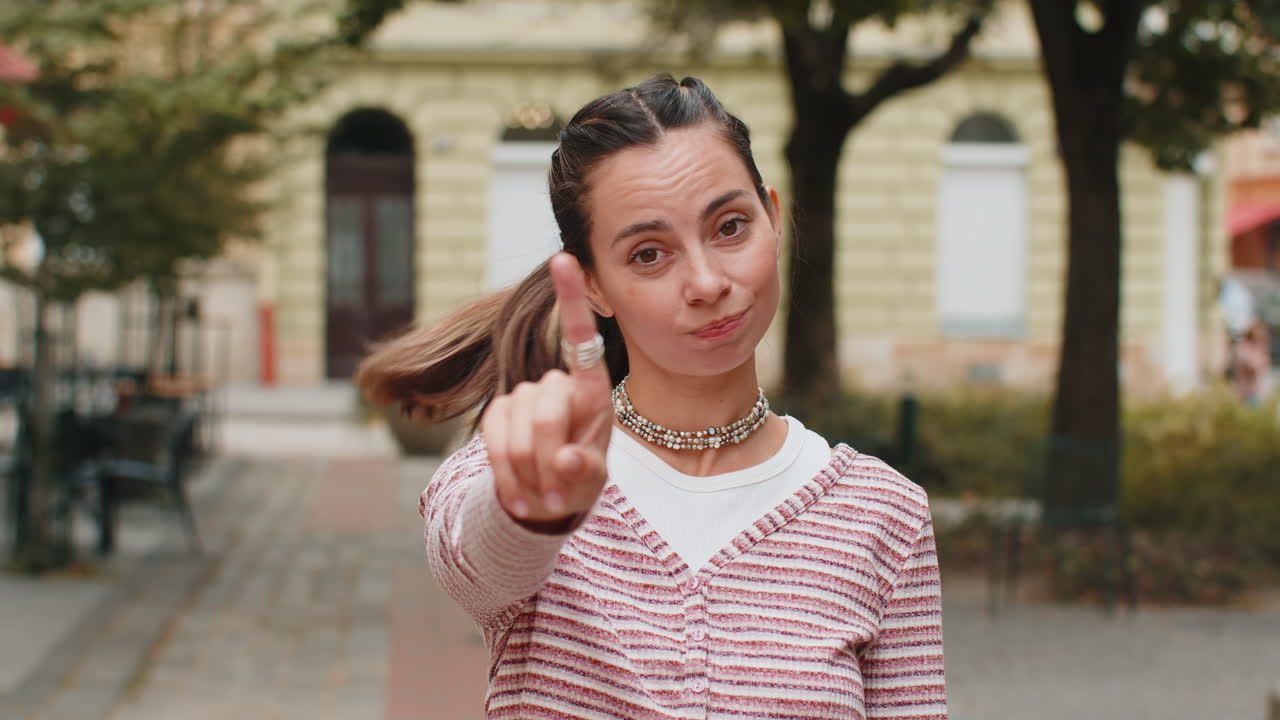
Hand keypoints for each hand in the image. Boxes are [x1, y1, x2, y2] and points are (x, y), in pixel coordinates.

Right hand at [482, 253, 613, 526]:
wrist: (544, 500)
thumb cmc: (578, 481)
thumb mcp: (591, 482)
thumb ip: (585, 471)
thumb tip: (566, 460)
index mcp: (591, 392)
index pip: (582, 339)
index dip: (572, 299)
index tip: (563, 257)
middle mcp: (556, 385)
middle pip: (547, 414)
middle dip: (551, 462)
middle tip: (560, 496)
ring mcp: (522, 396)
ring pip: (518, 435)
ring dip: (531, 475)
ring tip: (546, 497)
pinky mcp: (496, 414)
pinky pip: (494, 444)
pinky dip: (508, 479)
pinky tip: (521, 497)